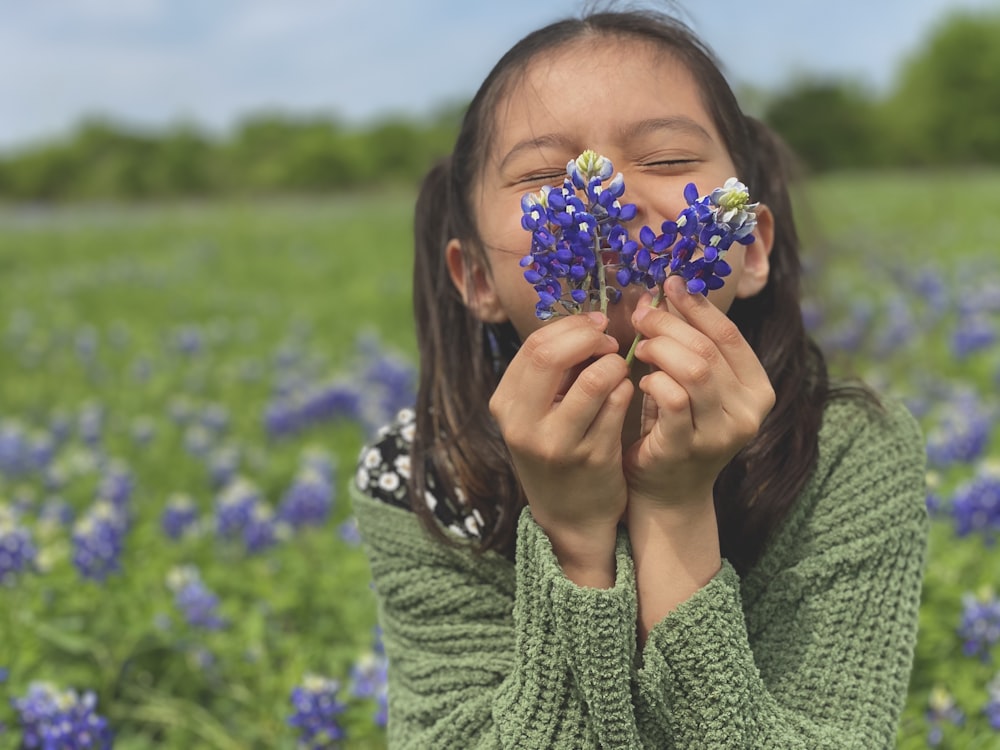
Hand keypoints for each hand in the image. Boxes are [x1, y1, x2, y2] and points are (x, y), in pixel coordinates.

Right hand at [489, 312, 632, 584]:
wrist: (571, 516)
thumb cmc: (557, 450)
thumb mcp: (535, 413)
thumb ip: (551, 372)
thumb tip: (586, 323)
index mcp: (505, 405)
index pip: (534, 346)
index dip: (571, 327)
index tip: (594, 325)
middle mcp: (524, 425)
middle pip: (550, 355)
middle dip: (588, 338)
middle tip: (609, 341)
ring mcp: (558, 444)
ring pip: (595, 378)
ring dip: (615, 364)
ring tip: (619, 369)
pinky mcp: (594, 458)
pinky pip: (619, 404)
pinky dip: (626, 389)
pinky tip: (624, 395)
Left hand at [624, 275, 774, 510]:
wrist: (669, 492)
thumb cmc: (677, 427)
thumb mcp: (694, 385)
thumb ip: (690, 345)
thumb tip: (665, 291)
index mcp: (758, 390)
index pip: (729, 335)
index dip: (697, 306)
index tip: (670, 284)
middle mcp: (748, 412)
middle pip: (709, 349)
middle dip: (670, 324)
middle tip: (643, 314)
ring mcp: (721, 433)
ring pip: (695, 370)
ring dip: (661, 349)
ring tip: (641, 348)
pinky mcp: (688, 448)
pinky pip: (672, 399)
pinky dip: (653, 380)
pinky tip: (641, 380)